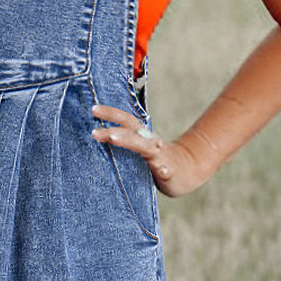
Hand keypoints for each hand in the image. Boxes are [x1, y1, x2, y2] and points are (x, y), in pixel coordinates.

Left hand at [91, 104, 207, 197]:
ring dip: (129, 141)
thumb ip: (123, 142)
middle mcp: (150, 142)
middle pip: (132, 128)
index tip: (93, 109)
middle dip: (114, 125)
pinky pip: (166, 170)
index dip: (111, 113)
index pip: (126, 120)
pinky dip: (164, 169)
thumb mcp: (139, 147)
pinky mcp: (169, 172)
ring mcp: (160, 156)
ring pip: (145, 146)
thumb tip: (96, 136)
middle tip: (94, 131)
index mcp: (142, 136)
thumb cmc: (156, 159)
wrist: (187, 170)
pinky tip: (162, 171)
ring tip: (113, 137)